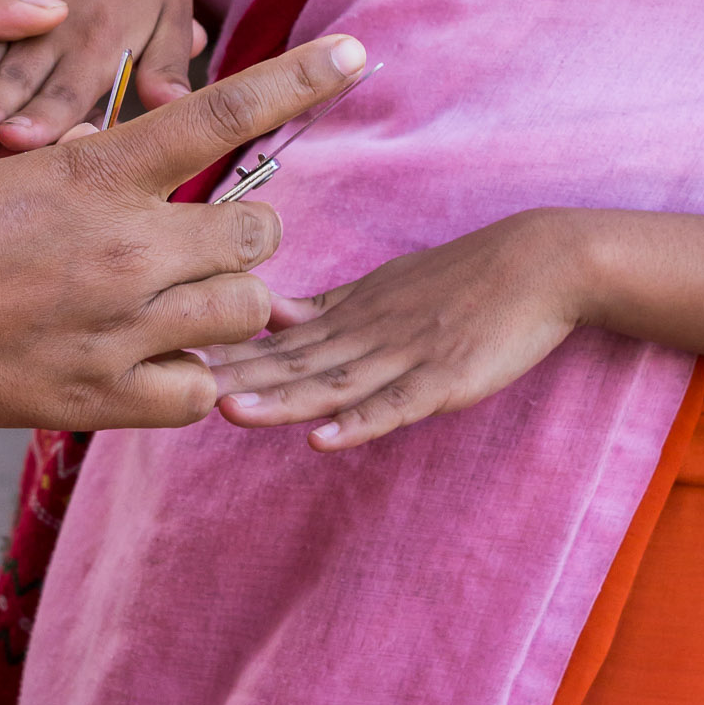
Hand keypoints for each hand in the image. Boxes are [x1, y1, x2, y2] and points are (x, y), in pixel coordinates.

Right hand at [0, 35, 368, 544]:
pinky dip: (192, 377)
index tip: (359, 52)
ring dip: (225, 304)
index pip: (220, 112)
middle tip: (192, 242)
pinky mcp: (101, 400)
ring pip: (245, 313)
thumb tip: (131, 167)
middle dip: (239, 234)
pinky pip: (201, 392)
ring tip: (172, 304)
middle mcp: (122, 249)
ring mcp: (119, 330)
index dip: (300, 78)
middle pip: (255, 233)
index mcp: (94, 174)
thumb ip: (84, 173)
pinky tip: (151, 362)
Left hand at [202, 210, 586, 451]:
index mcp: (347, 312)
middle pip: (288, 361)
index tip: (165, 357)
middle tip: (169, 383)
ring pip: (331, 383)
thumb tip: (261, 314)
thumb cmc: (459, 280)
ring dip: (279, 401)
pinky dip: (360, 424)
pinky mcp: (446, 380)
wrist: (538, 263)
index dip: (223, 351)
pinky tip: (324, 442)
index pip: (274, 338)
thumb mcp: (380, 289)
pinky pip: (396, 407)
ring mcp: (403, 356)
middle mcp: (364, 332)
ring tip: (227, 411)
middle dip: (232, 376)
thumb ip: (322, 310)